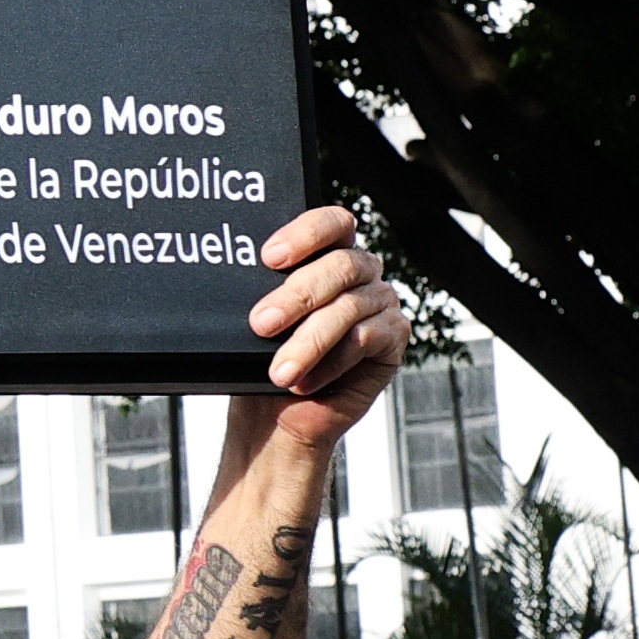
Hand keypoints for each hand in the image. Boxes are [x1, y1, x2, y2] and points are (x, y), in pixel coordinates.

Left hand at [230, 205, 409, 459]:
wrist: (278, 415)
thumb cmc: (265, 360)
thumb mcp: (261, 320)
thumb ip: (265, 293)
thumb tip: (244, 279)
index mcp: (329, 254)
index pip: (333, 224)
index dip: (306, 234)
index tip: (269, 257)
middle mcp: (362, 273)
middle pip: (341, 266)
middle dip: (297, 295)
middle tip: (261, 324)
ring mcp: (381, 304)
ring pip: (349, 308)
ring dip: (309, 341)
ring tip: (279, 371)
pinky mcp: (394, 339)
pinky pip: (364, 340)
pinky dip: (330, 362)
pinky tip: (305, 381)